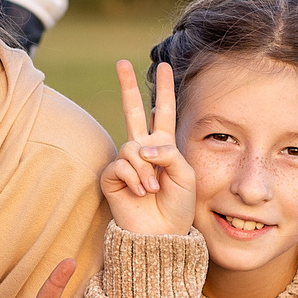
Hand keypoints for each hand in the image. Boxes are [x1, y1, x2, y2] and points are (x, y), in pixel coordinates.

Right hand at [99, 59, 196, 235]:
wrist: (162, 234)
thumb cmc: (178, 207)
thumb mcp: (185, 174)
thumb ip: (167, 153)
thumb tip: (140, 147)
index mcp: (164, 146)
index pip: (163, 112)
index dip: (164, 89)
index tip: (164, 65)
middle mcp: (143, 150)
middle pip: (133, 111)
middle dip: (128, 87)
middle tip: (122, 63)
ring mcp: (126, 163)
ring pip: (131, 147)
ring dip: (145, 170)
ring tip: (153, 189)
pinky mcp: (112, 177)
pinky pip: (120, 165)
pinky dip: (134, 178)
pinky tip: (141, 193)